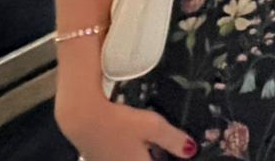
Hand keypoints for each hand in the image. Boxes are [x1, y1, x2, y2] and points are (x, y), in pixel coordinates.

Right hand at [57, 93, 196, 160]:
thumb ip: (174, 140)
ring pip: (137, 159)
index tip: (182, 151)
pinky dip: (136, 151)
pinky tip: (139, 138)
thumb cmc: (119, 122)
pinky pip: (125, 157)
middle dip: (161, 154)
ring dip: (150, 152)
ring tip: (155, 138)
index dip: (172, 155)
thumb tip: (191, 151)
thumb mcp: (153, 127)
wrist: (83, 118)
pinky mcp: (101, 159)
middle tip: (173, 144)